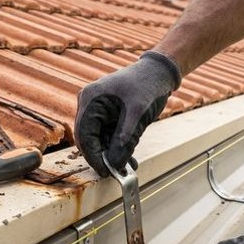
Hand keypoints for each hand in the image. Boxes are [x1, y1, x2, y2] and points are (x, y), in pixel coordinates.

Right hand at [74, 51, 180, 176]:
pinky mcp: (108, 114)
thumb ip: (124, 140)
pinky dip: (118, 146)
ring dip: (112, 154)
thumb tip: (114, 163)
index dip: (93, 156)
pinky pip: (108, 135)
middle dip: (102, 156)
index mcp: (91, 100)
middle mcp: (89, 104)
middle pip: (89, 138)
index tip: (105, 172)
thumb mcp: (137, 115)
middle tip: (115, 172)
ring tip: (127, 167)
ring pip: (100, 139)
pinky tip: (129, 158)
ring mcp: (98, 109)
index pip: (84, 135)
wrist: (159, 71)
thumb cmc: (147, 85)